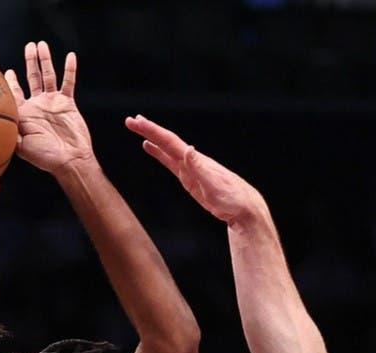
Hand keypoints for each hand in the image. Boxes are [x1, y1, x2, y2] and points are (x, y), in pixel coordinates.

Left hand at [5, 41, 93, 174]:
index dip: (10, 81)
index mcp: (25, 113)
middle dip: (30, 62)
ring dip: (45, 60)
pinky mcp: (67, 103)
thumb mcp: (20, 146)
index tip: (8, 71)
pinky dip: (69, 69)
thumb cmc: (44, 157)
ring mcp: (53, 102)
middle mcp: (38, 105)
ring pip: (48, 75)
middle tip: (28, 47)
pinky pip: (68, 82)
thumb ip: (9, 133)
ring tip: (42, 45)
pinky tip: (69, 56)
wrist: (69, 160)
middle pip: (32, 77)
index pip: (15, 92)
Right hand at [126, 115, 266, 225]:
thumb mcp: (214, 185)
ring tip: (138, 127)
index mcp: (195, 160)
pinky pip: (170, 162)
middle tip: (130, 120)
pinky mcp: (190, 179)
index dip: (152, 131)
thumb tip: (188, 149)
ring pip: (167, 149)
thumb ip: (200, 168)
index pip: (170, 142)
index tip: (137, 122)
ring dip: (152, 138)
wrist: (244, 209)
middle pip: (166, 141)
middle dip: (148, 130)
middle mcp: (192, 160)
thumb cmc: (232, 198)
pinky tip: (151, 149)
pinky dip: (159, 153)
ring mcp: (190, 169)